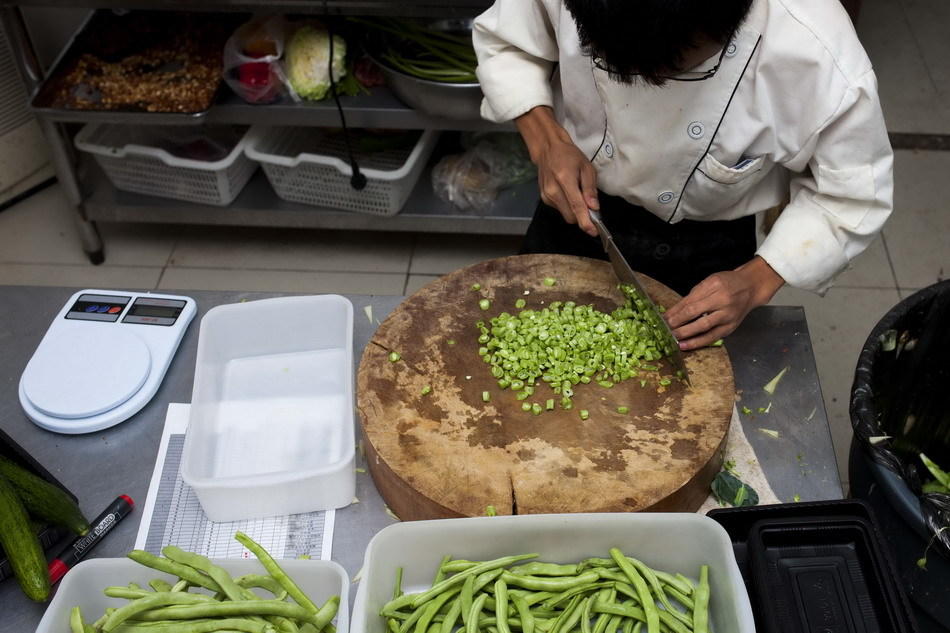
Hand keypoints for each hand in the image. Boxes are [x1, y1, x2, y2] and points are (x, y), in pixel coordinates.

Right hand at [515, 106, 598, 235]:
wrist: (548, 149)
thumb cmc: (569, 156)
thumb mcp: (586, 167)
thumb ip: (590, 189)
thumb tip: (594, 207)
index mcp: (565, 180)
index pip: (577, 207)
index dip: (586, 222)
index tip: (594, 231)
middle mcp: (553, 191)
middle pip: (571, 216)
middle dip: (582, 217)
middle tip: (591, 208)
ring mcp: (546, 195)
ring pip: (565, 215)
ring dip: (575, 211)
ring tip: (578, 195)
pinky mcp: (544, 198)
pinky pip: (560, 209)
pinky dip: (567, 206)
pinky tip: (568, 194)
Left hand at [664, 257, 784, 349]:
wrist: (751, 287)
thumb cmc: (728, 283)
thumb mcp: (709, 282)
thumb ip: (693, 296)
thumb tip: (674, 311)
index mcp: (714, 286)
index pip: (689, 301)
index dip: (674, 311)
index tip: (663, 317)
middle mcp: (722, 301)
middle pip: (695, 313)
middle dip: (677, 322)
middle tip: (664, 328)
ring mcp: (727, 316)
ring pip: (703, 327)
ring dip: (685, 334)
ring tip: (672, 338)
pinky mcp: (730, 327)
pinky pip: (712, 337)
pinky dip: (697, 342)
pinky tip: (686, 345)